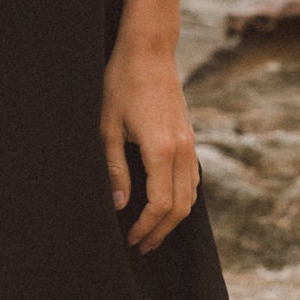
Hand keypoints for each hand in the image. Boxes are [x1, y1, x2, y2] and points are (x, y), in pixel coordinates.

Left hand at [101, 42, 198, 253]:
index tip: (130, 239)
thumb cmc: (121, 84)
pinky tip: (165, 205)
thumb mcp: (107, 128)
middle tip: (141, 247)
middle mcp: (182, 150)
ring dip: (173, 219)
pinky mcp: (189, 138)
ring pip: (191, 195)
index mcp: (161, 149)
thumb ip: (114, 169)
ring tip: (152, 233)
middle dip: (161, 231)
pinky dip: (182, 199)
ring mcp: (189, 143)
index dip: (146, 227)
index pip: (161, 204)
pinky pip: (192, 178)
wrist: (149, 52)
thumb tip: (120, 204)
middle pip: (181, 206)